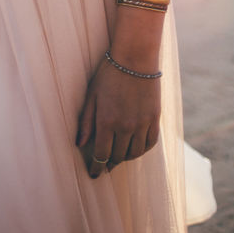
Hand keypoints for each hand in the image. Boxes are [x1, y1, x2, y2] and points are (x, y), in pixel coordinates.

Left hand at [76, 54, 160, 177]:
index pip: (101, 154)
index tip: (94, 174)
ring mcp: (141, 124)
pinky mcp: (154, 120)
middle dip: (110, 163)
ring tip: (119, 157)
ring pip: (134, 153)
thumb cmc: (109, 73)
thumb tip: (79, 143)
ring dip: (125, 158)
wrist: (135, 58)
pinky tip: (135, 148)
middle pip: (118, 156)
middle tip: (105, 166)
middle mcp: (125, 127)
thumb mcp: (92, 95)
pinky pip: (149, 144)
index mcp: (107, 121)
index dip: (96, 167)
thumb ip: (86, 121)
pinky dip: (141, 150)